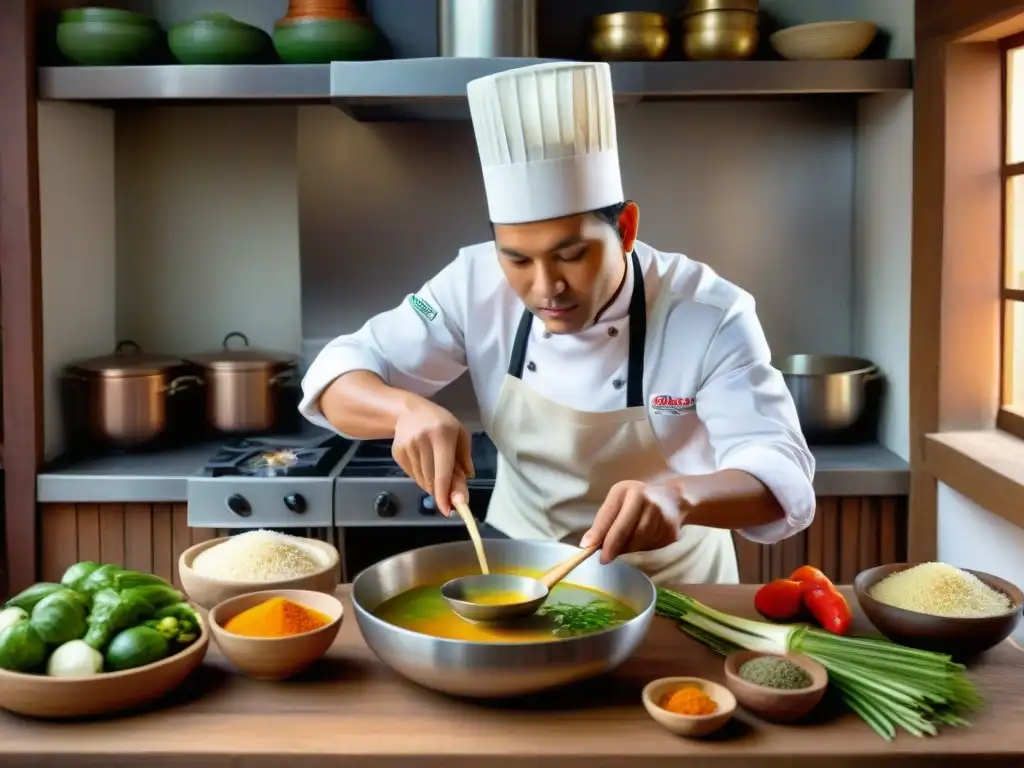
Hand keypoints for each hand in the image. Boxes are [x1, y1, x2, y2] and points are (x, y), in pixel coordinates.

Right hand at [392, 397, 473, 515]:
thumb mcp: (459, 433)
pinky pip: (412, 475)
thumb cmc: (440, 422)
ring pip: (422, 480)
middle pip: (432, 479)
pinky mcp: (397, 453)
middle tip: (448, 498)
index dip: (444, 493)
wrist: (409, 411)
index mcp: (441, 436)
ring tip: (436, 472)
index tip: (447, 510)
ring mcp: (407, 447)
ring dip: (431, 484)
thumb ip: (465, 456)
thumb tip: (468, 478)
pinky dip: (421, 477)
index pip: (443, 472)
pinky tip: (425, 465)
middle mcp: (422, 441)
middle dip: (440, 492)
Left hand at [580, 480, 682, 563]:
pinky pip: (651, 547)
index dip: (601, 534)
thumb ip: (603, 520)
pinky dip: (642, 548)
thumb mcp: (618, 501)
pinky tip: (641, 541)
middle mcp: (648, 500)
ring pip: (639, 542)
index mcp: (630, 490)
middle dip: (613, 547)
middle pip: (627, 531)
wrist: (674, 499)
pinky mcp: (671, 532)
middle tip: (604, 558)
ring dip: (628, 548)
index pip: (612, 515)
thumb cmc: (637, 499)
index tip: (588, 548)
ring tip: (625, 545)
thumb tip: (587, 544)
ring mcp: (663, 516)